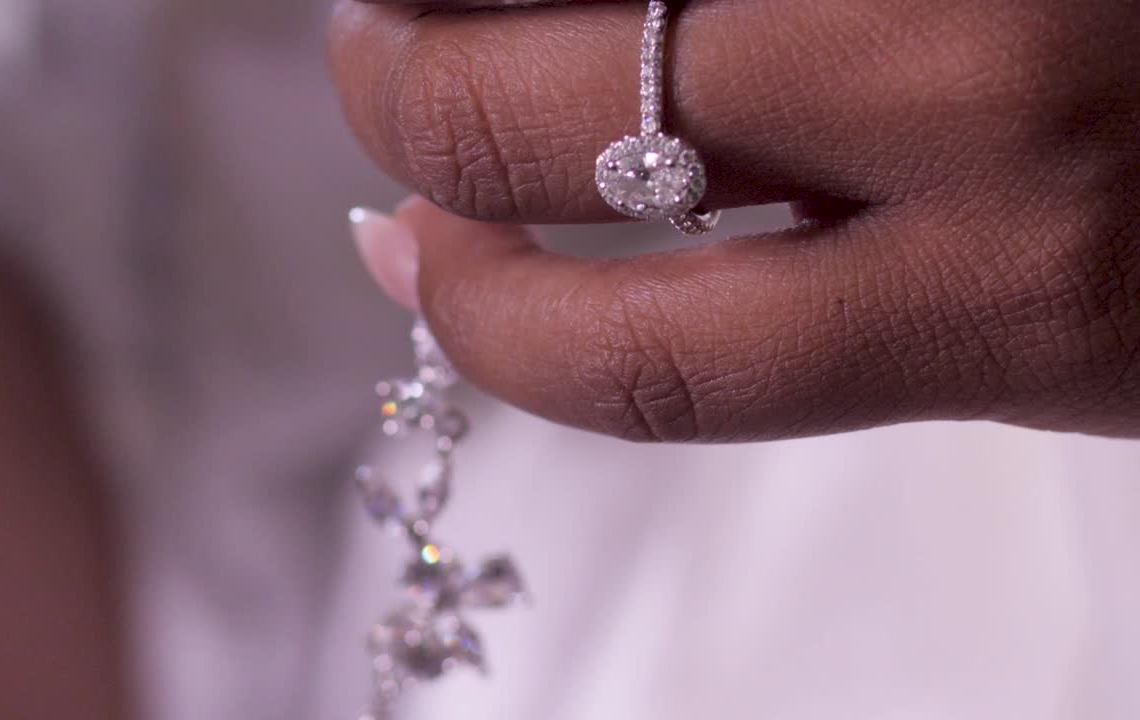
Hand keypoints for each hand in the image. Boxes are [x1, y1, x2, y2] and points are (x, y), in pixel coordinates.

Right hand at [333, 0, 1139, 440]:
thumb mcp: (1008, 324)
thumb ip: (770, 301)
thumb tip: (487, 239)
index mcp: (1006, 293)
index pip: (636, 356)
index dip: (476, 320)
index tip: (411, 259)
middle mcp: (980, 91)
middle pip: (550, 116)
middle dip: (404, 96)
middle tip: (384, 77)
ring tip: (446, 3)